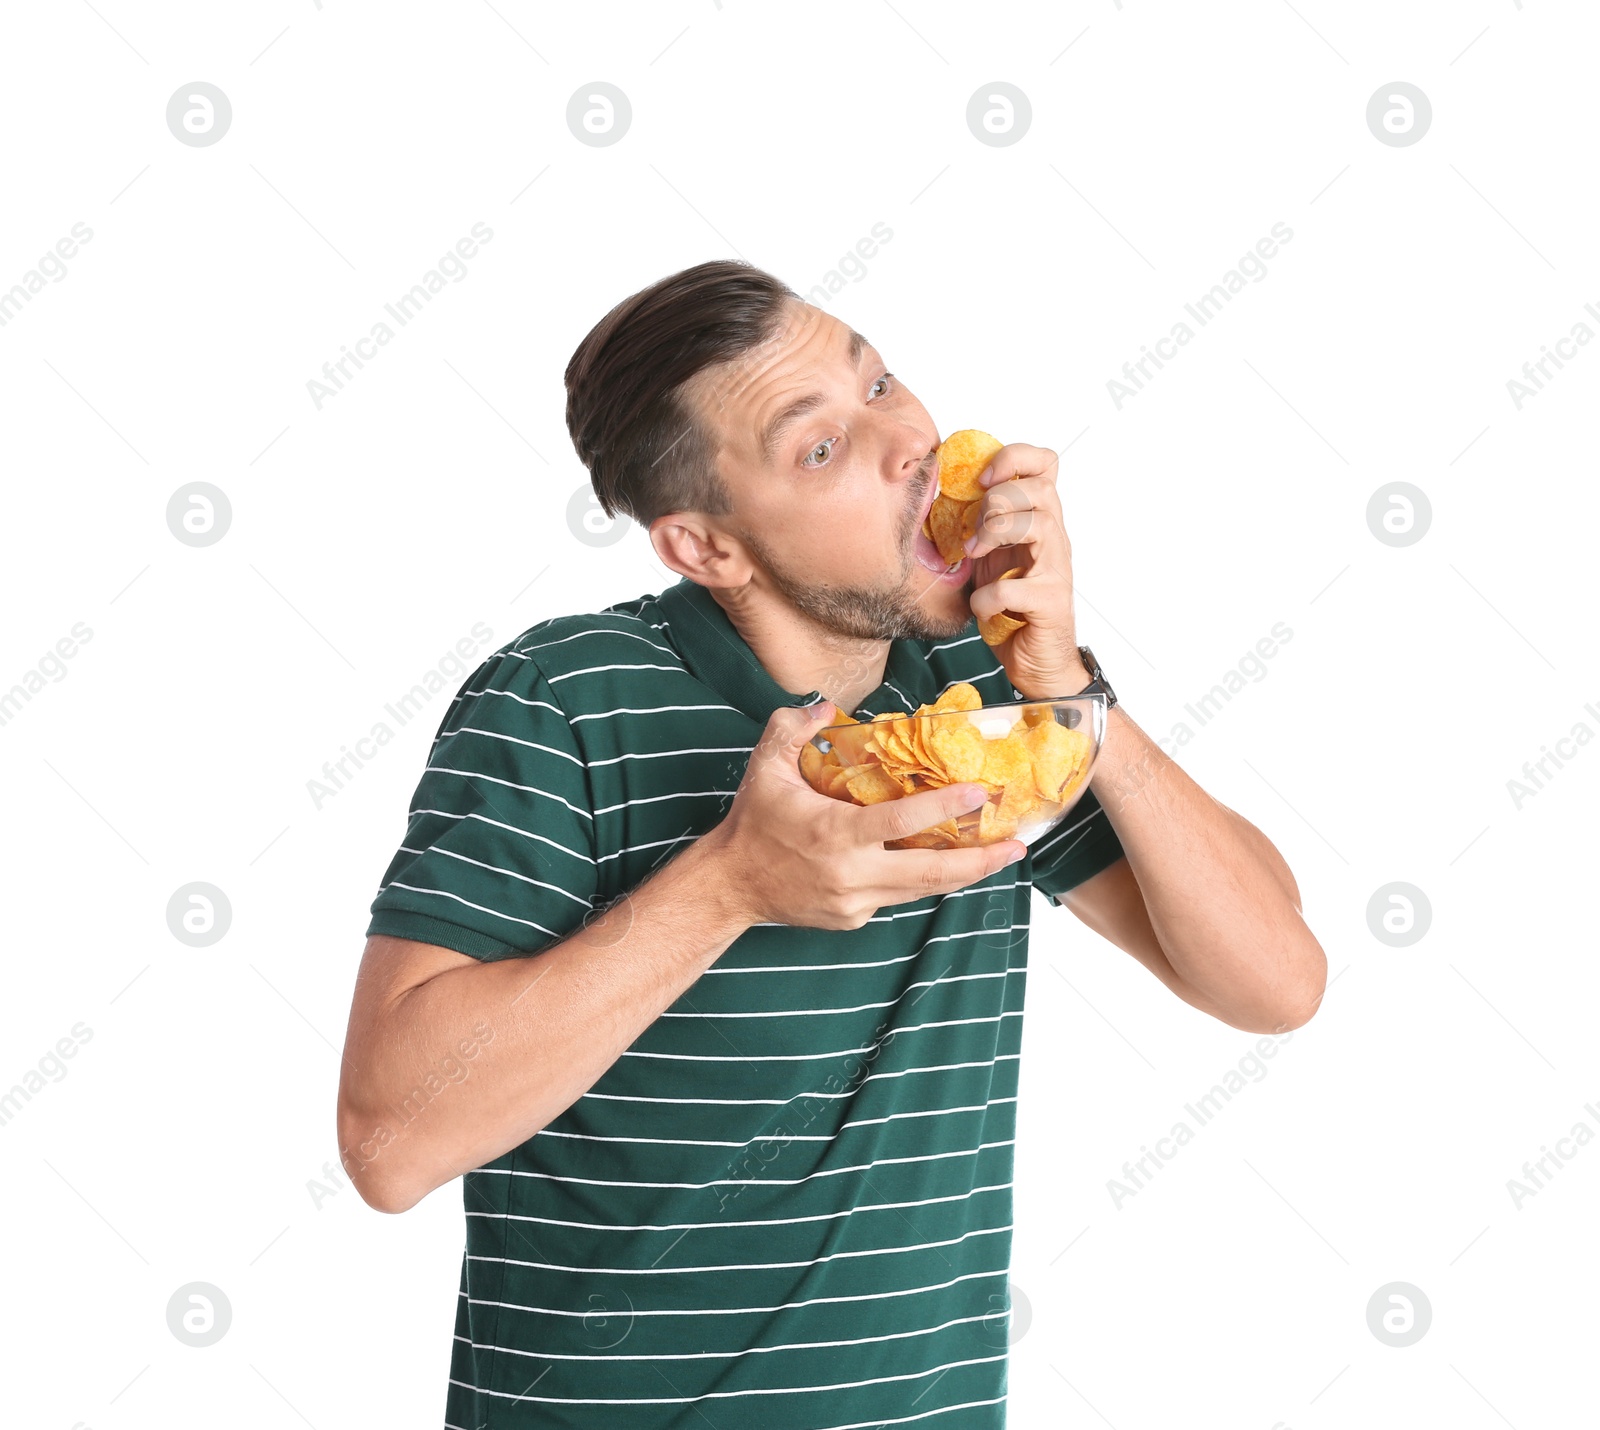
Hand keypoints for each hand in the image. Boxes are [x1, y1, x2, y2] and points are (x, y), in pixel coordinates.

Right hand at [706, 701, 1026, 930]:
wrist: (730, 885)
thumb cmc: (753, 823)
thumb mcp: (766, 767)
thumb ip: (795, 728)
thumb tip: (826, 705)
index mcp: (835, 834)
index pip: (902, 823)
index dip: (945, 807)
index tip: (981, 793)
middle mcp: (852, 874)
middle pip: (932, 873)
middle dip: (981, 861)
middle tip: (1018, 844)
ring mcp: (856, 902)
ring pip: (921, 889)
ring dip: (964, 873)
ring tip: (1000, 855)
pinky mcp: (854, 919)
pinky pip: (895, 895)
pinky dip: (917, 878)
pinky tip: (939, 862)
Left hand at [963, 442, 1089, 698]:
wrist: (1037, 663)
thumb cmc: (1012, 609)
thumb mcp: (990, 558)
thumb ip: (978, 528)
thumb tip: (940, 497)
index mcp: (1038, 522)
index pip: (1046, 464)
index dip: (1016, 457)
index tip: (983, 478)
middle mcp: (1053, 540)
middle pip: (1040, 489)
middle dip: (999, 501)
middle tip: (976, 532)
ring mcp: (1055, 570)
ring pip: (1039, 524)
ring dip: (996, 533)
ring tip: (975, 556)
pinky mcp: (1050, 603)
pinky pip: (1016, 587)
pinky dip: (988, 596)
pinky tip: (981, 606)